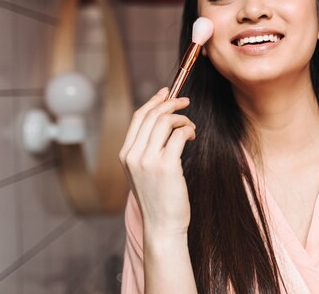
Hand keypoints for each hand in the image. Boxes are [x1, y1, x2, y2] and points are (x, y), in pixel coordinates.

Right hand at [119, 87, 195, 238]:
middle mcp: (133, 155)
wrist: (163, 226)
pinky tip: (192, 136)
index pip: (138, 117)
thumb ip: (147, 149)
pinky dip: (189, 130)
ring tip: (190, 127)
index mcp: (126, 154)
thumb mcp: (144, 172)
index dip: (154, 101)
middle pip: (153, 115)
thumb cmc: (159, 199)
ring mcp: (148, 160)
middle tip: (186, 102)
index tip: (167, 92)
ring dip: (182, 118)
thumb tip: (162, 121)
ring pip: (166, 122)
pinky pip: (179, 134)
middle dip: (171, 103)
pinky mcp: (166, 165)